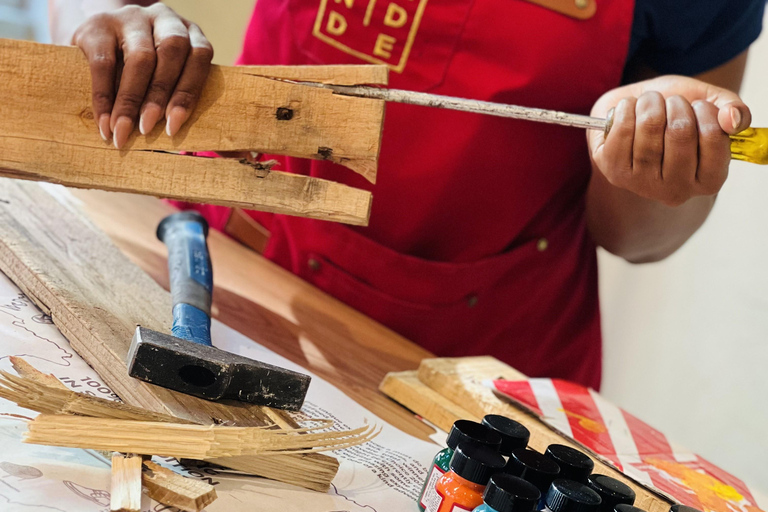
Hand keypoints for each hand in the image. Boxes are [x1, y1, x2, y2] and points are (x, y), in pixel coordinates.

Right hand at [72, 4, 213, 147]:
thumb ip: (197, 109)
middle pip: (171, 53)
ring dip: (131, 100)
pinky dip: (104, 97)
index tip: (174, 127)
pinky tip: (105, 122)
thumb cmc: (146, 76)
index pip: (200, 56)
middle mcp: (165, 20)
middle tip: (147, 130)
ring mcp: (131, 17)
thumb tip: (239, 155)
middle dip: (160, 96)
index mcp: (191, 33)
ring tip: (122, 131)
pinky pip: (103, 62)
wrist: (98, 42)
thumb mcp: (171, 81)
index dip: (188, 92)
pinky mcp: (98, 24)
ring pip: (139, 58)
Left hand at [588, 75, 750, 206]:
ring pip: (650, 128)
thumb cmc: (673, 113)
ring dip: (650, 103)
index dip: (705, 110)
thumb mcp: (707, 105)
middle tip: (670, 102)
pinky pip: (622, 131)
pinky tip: (628, 109)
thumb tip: (732, 119)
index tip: (697, 105)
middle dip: (675, 104)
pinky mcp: (614, 173)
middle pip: (680, 132)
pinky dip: (626, 109)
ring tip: (649, 102)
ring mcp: (642, 185)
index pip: (715, 138)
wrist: (634, 112)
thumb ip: (731, 110)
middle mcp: (677, 190)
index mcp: (708, 179)